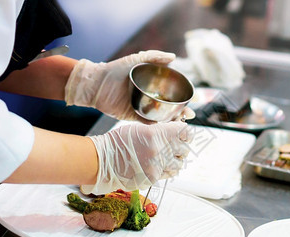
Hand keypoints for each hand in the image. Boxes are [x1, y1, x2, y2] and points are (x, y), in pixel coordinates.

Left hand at [65, 50, 194, 122]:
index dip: (183, 95)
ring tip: (181, 122)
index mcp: (151, 84)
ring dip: (172, 120)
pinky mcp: (133, 116)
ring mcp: (142, 107)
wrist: (96, 83)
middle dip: (181, 111)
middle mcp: (148, 96)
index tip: (193, 98)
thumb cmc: (115, 69)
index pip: (172, 91)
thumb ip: (154, 56)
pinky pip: (147, 122)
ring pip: (161, 116)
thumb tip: (174, 57)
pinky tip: (165, 126)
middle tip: (189, 115)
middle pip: (170, 105)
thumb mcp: (135, 59)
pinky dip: (156, 125)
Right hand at [81, 121, 192, 194]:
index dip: (186, 133)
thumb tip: (173, 132)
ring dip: (175, 161)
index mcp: (157, 134)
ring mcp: (157, 166)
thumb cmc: (117, 142)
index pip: (185, 133)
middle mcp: (159, 150)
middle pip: (185, 150)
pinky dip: (165, 171)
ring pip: (179, 164)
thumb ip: (158, 131)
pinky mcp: (153, 178)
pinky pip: (167, 175)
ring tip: (165, 158)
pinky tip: (155, 166)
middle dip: (181, 148)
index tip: (184, 134)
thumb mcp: (140, 129)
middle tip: (174, 147)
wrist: (102, 161)